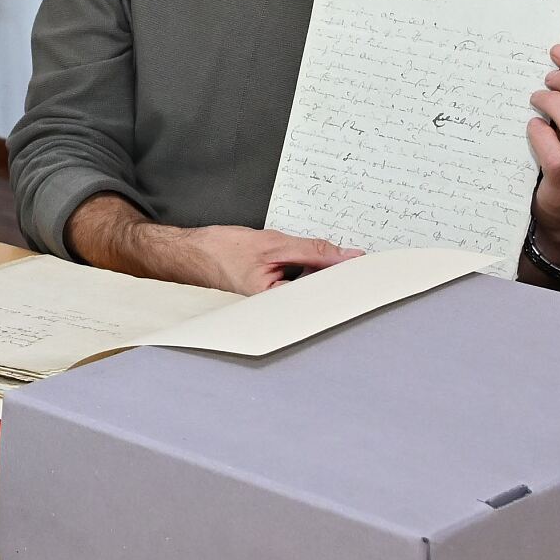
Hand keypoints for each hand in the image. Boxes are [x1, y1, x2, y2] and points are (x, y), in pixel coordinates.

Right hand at [64, 195, 362, 295]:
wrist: (181, 254)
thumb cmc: (219, 250)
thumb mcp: (272, 243)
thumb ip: (313, 251)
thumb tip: (349, 257)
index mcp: (275, 305)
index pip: (325, 297)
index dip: (351, 286)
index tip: (378, 277)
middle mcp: (274, 316)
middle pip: (319, 300)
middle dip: (340, 284)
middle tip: (368, 270)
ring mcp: (270, 310)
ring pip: (309, 294)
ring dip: (323, 280)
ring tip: (343, 268)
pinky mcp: (267, 302)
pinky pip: (296, 291)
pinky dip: (307, 279)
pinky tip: (315, 268)